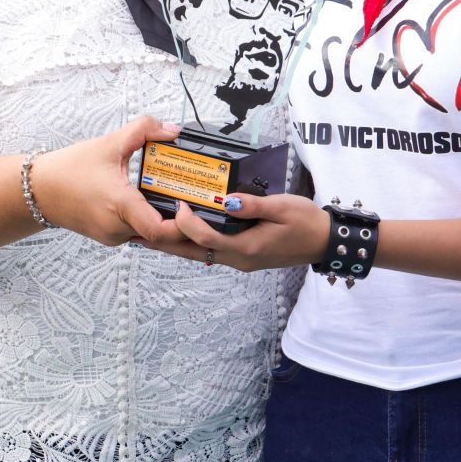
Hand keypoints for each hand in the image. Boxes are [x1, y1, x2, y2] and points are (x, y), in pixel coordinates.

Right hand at [28, 117, 177, 245]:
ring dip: (165, 221)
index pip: (159, 230)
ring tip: (181, 200)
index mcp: (119, 205)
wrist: (37, 190)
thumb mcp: (109, 142)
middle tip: (197, 201)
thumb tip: (173, 130)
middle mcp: (116, 227)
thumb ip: (144, 130)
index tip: (190, 203)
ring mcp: (111, 236)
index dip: (182, 223)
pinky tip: (158, 204)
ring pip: (149, 235)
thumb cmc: (69, 168)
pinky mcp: (108, 237)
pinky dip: (150, 221)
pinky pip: (137, 233)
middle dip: (181, 220)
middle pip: (160, 234)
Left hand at [141, 191, 330, 271]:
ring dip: (175, 244)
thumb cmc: (305, 222)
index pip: (205, 237)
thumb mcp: (282, 208)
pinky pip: (210, 251)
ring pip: (198, 254)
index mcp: (245, 248)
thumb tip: (227, 201)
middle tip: (137, 233)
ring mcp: (239, 260)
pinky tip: (183, 233)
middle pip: (192, 252)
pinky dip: (193, 242)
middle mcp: (237, 259)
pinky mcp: (243, 256)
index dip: (187, 221)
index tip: (178, 203)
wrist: (323, 242)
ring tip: (149, 234)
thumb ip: (253, 205)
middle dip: (164, 243)